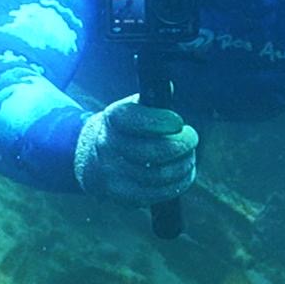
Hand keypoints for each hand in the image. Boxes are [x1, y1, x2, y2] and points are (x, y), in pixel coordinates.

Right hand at [74, 96, 196, 204]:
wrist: (92, 157)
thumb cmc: (126, 129)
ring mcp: (112, 174)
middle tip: (192, 138)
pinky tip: (184, 175)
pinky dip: (176, 185)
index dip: (160, 122)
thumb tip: (166, 88)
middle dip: (180, 145)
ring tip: (189, 157)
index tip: (179, 122)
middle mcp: (107, 146)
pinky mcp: (120, 196)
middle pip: (151, 152)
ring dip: (182, 166)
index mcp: (112, 119)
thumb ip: (152, 101)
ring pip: (157, 176)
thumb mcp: (133, 107)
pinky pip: (155, 195)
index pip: (133, 120)